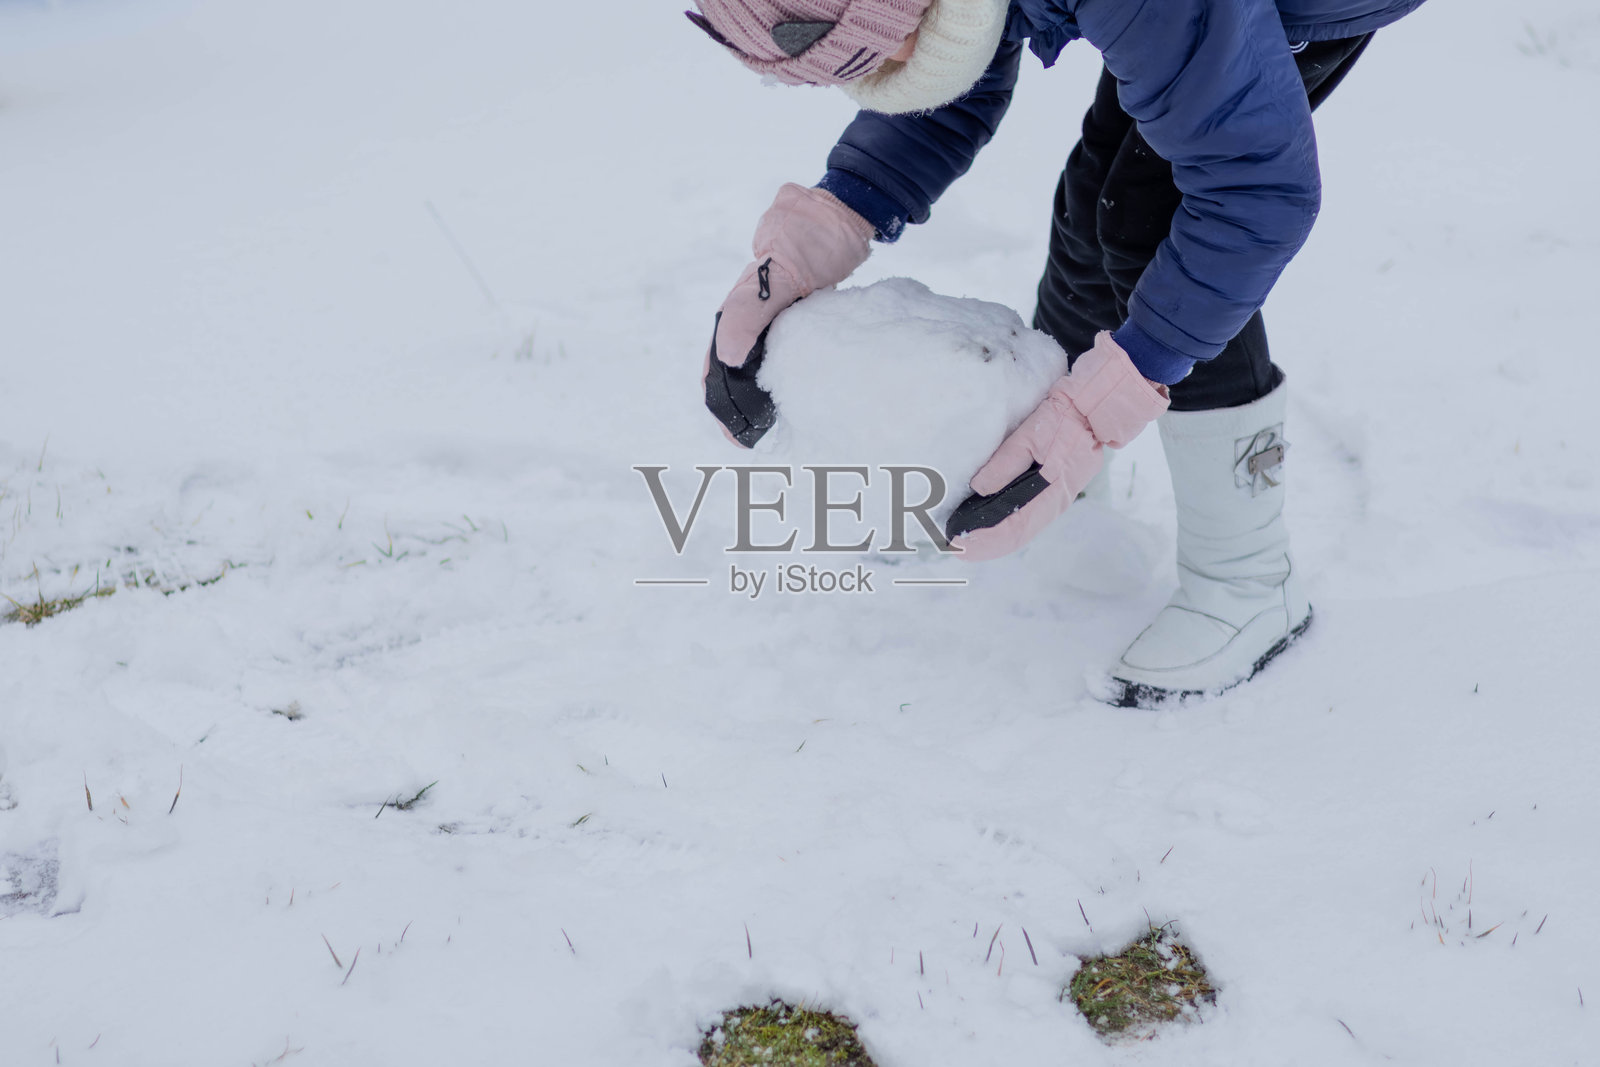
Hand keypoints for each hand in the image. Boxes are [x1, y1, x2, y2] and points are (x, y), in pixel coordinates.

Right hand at [703, 184, 872, 446]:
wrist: (844, 215)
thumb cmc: (811, 240)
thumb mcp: (781, 274)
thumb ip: (751, 311)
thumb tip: (726, 356)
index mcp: (740, 305)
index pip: (718, 358)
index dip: (717, 393)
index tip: (728, 427)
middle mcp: (753, 313)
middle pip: (734, 364)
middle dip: (733, 401)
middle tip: (741, 437)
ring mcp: (777, 315)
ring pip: (757, 361)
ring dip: (756, 392)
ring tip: (761, 427)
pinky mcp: (800, 316)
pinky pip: (782, 352)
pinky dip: (781, 376)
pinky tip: (791, 394)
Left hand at [946, 332, 1169, 559]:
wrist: (1095, 407)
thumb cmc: (1065, 418)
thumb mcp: (1031, 436)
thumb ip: (1005, 463)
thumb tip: (979, 489)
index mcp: (1052, 493)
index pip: (1014, 529)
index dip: (985, 541)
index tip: (959, 545)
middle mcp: (1054, 503)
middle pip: (1016, 536)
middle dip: (986, 546)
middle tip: (956, 548)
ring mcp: (1055, 499)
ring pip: (1021, 530)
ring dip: (994, 538)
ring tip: (968, 541)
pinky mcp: (1053, 491)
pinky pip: (1027, 517)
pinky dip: (1006, 525)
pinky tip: (990, 524)